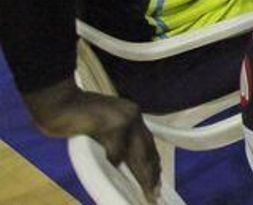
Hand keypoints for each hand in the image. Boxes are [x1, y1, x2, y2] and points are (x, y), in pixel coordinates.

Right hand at [25, 81, 158, 201]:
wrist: (59, 100)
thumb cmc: (73, 115)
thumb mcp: (101, 126)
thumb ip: (114, 139)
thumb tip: (121, 161)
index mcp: (131, 114)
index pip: (147, 142)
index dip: (152, 162)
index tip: (157, 178)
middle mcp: (133, 115)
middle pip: (147, 149)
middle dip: (152, 172)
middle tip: (155, 190)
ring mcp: (124, 118)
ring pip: (139, 153)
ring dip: (143, 174)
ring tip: (147, 190)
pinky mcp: (112, 124)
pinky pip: (116, 151)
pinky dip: (114, 161)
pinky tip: (113, 169)